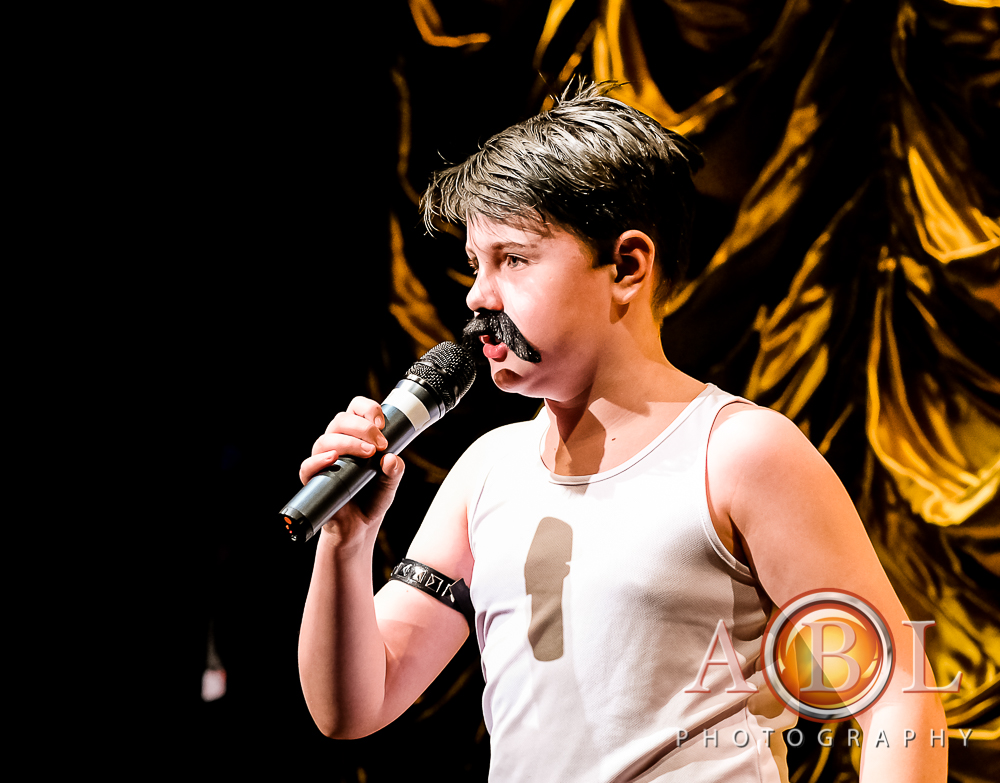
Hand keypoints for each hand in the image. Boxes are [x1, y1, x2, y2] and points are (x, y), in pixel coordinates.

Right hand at [298, 396, 404, 549]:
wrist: (360, 526)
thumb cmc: (372, 498)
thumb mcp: (391, 482)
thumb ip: (395, 470)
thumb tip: (391, 459)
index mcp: (356, 436)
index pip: (355, 409)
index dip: (367, 409)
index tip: (382, 423)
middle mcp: (338, 443)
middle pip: (341, 419)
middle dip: (363, 427)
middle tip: (379, 444)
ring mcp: (324, 460)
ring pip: (326, 439)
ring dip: (347, 441)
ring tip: (366, 453)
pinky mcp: (314, 479)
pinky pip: (308, 465)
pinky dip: (318, 460)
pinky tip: (333, 459)